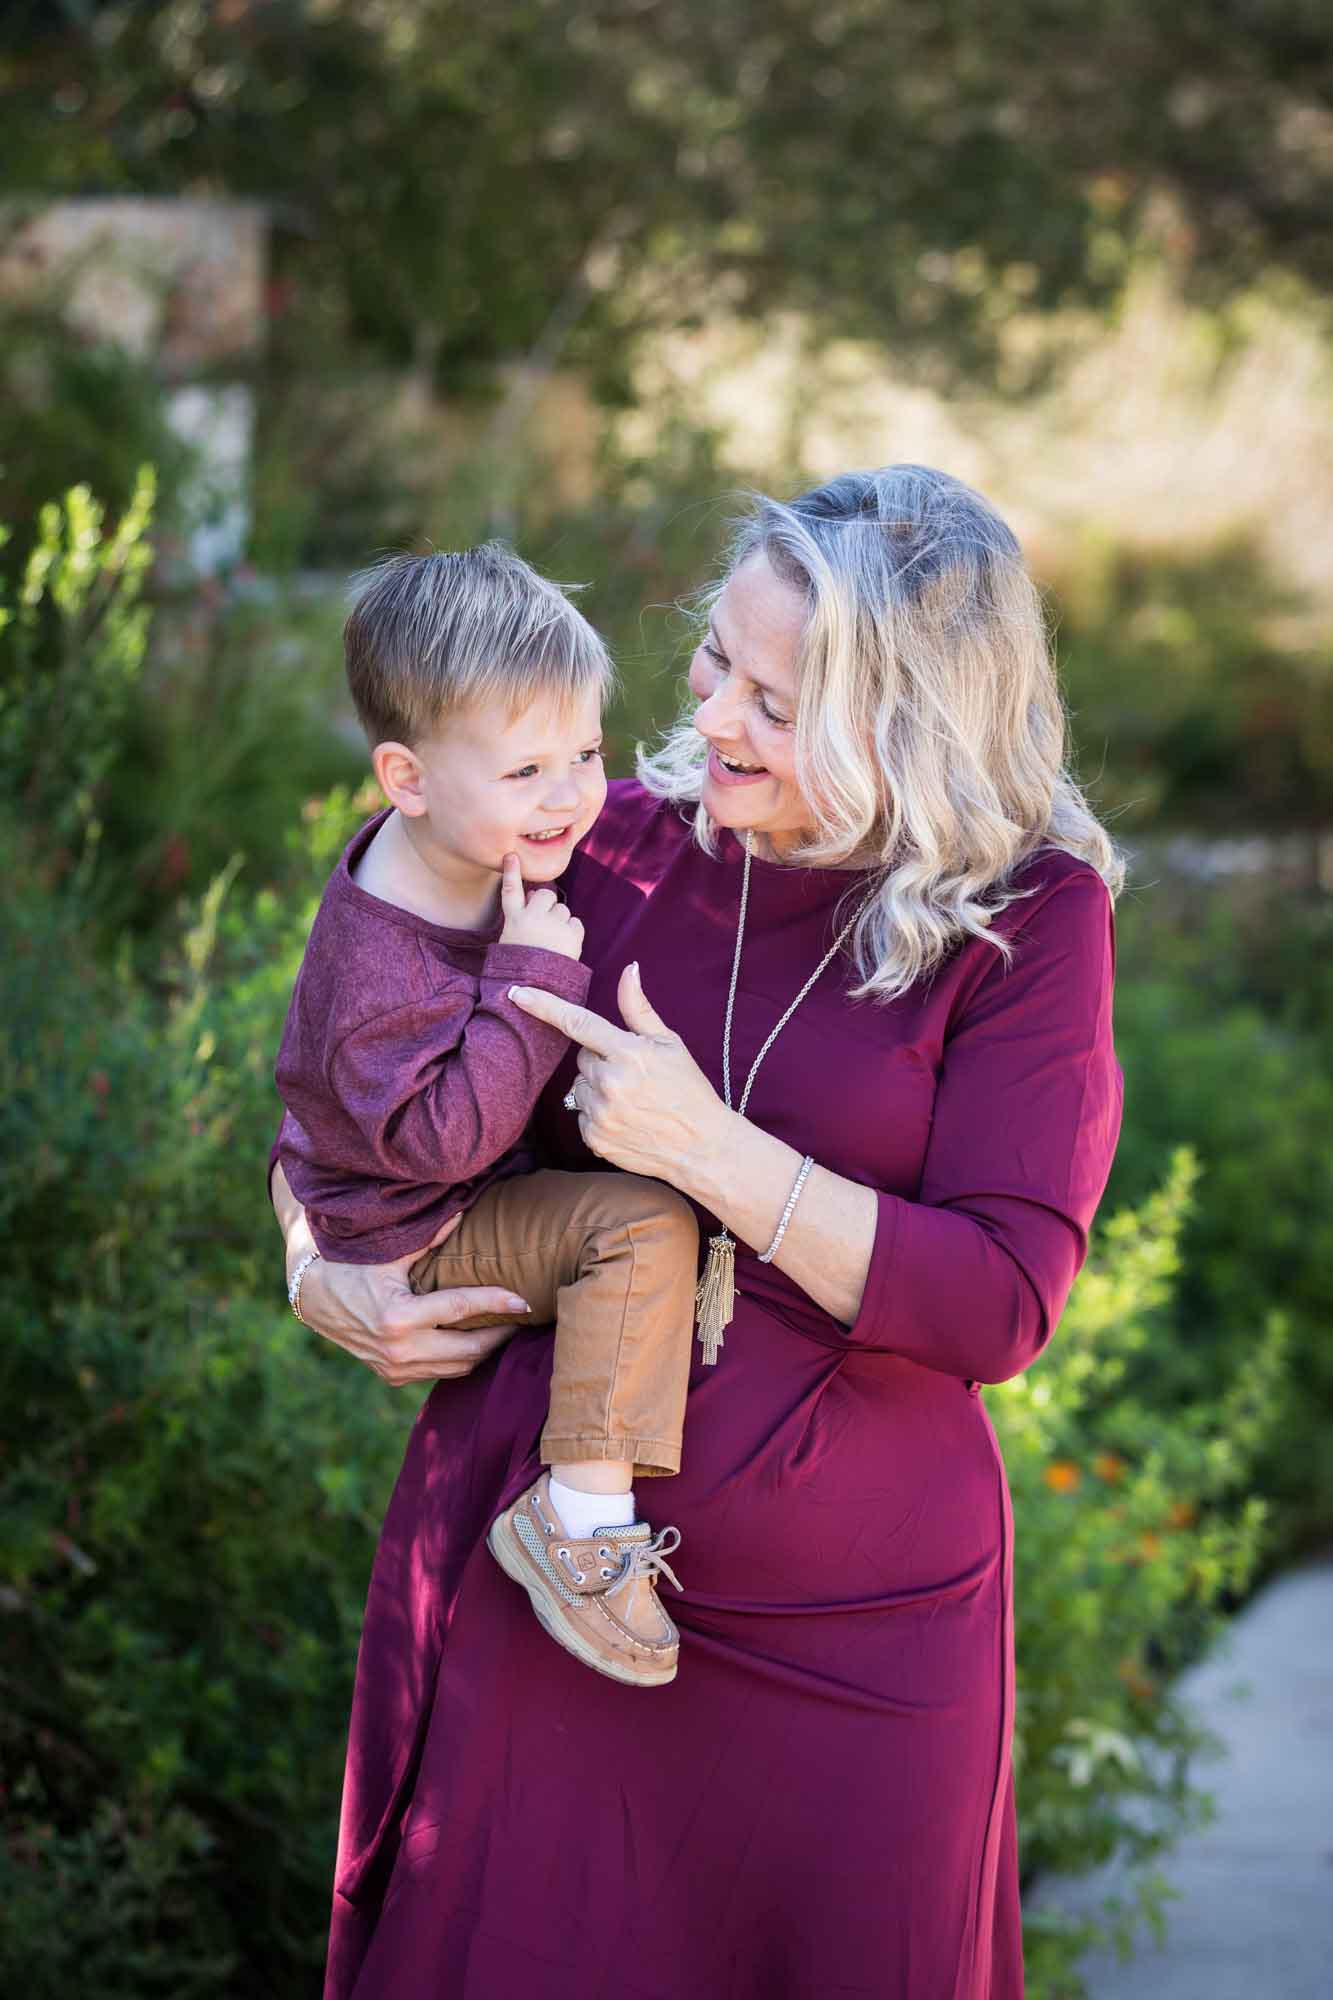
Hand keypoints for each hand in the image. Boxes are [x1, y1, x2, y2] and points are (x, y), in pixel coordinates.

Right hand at [292, 1210, 531, 1386]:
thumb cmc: (351, 1264)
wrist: (311, 1295)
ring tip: (505, 1326)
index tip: (524, 1299)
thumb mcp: (390, 1251)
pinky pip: (439, 1371)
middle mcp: (398, 1350)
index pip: (462, 1309)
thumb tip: (466, 1210)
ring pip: (457, 1367)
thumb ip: (430, 1237)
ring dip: (484, 1349)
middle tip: (522, 1316)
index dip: (497, 1303)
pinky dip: (461, 1358)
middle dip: (500, 1334)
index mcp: (399, 1317)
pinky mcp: (393, 1375)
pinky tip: (476, 1338)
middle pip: (469, 1349)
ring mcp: (395, 1368)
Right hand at [498, 852, 583, 961]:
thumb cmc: (519, 968)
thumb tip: (536, 896)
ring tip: (553, 942)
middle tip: (543, 924)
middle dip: (547, 905)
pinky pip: (576, 923)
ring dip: (560, 920)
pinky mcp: (572, 935)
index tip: (512, 855)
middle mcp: (533, 918)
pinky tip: (564, 946)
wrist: (537, 991)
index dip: (512, 871)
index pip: (511, 890)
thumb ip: (522, 919)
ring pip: (562, 909)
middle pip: (546, 895)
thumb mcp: (510, 941)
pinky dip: (572, 931)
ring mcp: (554, 925)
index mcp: (514, 921)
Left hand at [508, 961, 729, 1186]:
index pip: (576, 1022)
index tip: (516, 993)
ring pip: (578, 1087)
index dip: (543, 1005)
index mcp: (628, 1053)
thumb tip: (628, 970)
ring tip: (630, 1099)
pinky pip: (580, 1114)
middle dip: (601, 1060)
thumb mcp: (670, 1044)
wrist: (702, 1147)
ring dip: (596, 1088)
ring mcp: (599, 1114)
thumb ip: (639, 1009)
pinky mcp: (594, 1139)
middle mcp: (610, 1083)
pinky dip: (596, 1114)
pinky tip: (624, 1118)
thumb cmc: (689, 1090)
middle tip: (633, 1074)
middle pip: (582, 1057)